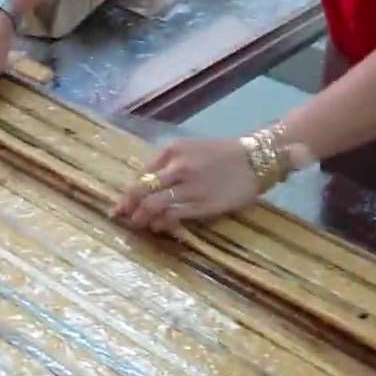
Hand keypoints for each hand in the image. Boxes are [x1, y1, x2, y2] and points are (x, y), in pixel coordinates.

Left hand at [113, 138, 258, 232]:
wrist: (256, 159)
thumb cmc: (221, 154)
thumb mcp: (189, 149)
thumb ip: (166, 164)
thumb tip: (144, 186)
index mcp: (172, 151)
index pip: (141, 176)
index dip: (127, 194)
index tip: (120, 206)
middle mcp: (178, 167)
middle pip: (142, 191)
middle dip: (128, 207)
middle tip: (123, 218)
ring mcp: (190, 187)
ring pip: (154, 205)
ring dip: (142, 217)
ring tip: (139, 224)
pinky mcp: (204, 205)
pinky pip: (174, 216)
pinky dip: (161, 223)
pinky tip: (159, 226)